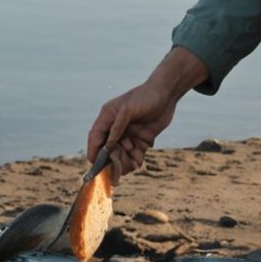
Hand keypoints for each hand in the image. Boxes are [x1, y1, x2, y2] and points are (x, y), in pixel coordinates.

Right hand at [85, 47, 207, 176]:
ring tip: (133, 162)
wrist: (167, 95)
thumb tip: (108, 144)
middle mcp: (116, 128)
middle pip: (108, 149)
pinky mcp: (140, 140)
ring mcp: (128, 135)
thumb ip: (118, 126)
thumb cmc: (145, 97)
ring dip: (125, 161)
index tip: (93, 163)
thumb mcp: (129, 108)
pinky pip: (134, 155)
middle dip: (112, 159)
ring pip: (121, 154)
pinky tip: (139, 160)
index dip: (93, 149)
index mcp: (108, 117)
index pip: (96, 136)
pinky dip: (135, 160)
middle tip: (119, 166)